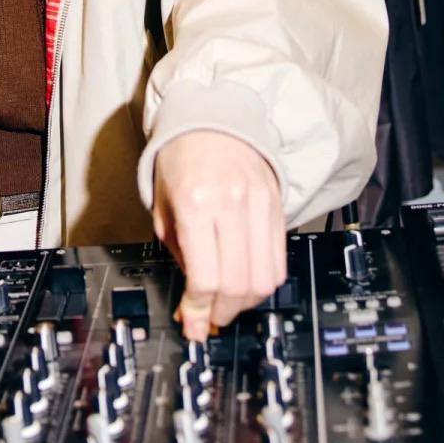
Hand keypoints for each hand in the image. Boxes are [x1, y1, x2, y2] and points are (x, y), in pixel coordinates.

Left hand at [151, 131, 285, 339]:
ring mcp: (259, 205)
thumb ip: (179, 255)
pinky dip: (264, 281)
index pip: (205, 278)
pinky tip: (247, 283)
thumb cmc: (181, 161)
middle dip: (222, 312)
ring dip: (246, 303)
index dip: (198, 310)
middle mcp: (231, 205)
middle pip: (238, 285)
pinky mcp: (277, 206)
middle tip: (210, 318)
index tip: (192, 323)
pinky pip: (279, 259)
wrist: (212, 119)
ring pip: (265, 278)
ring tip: (229, 303)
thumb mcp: (164, 208)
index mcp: (195, 204)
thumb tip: (191, 303)